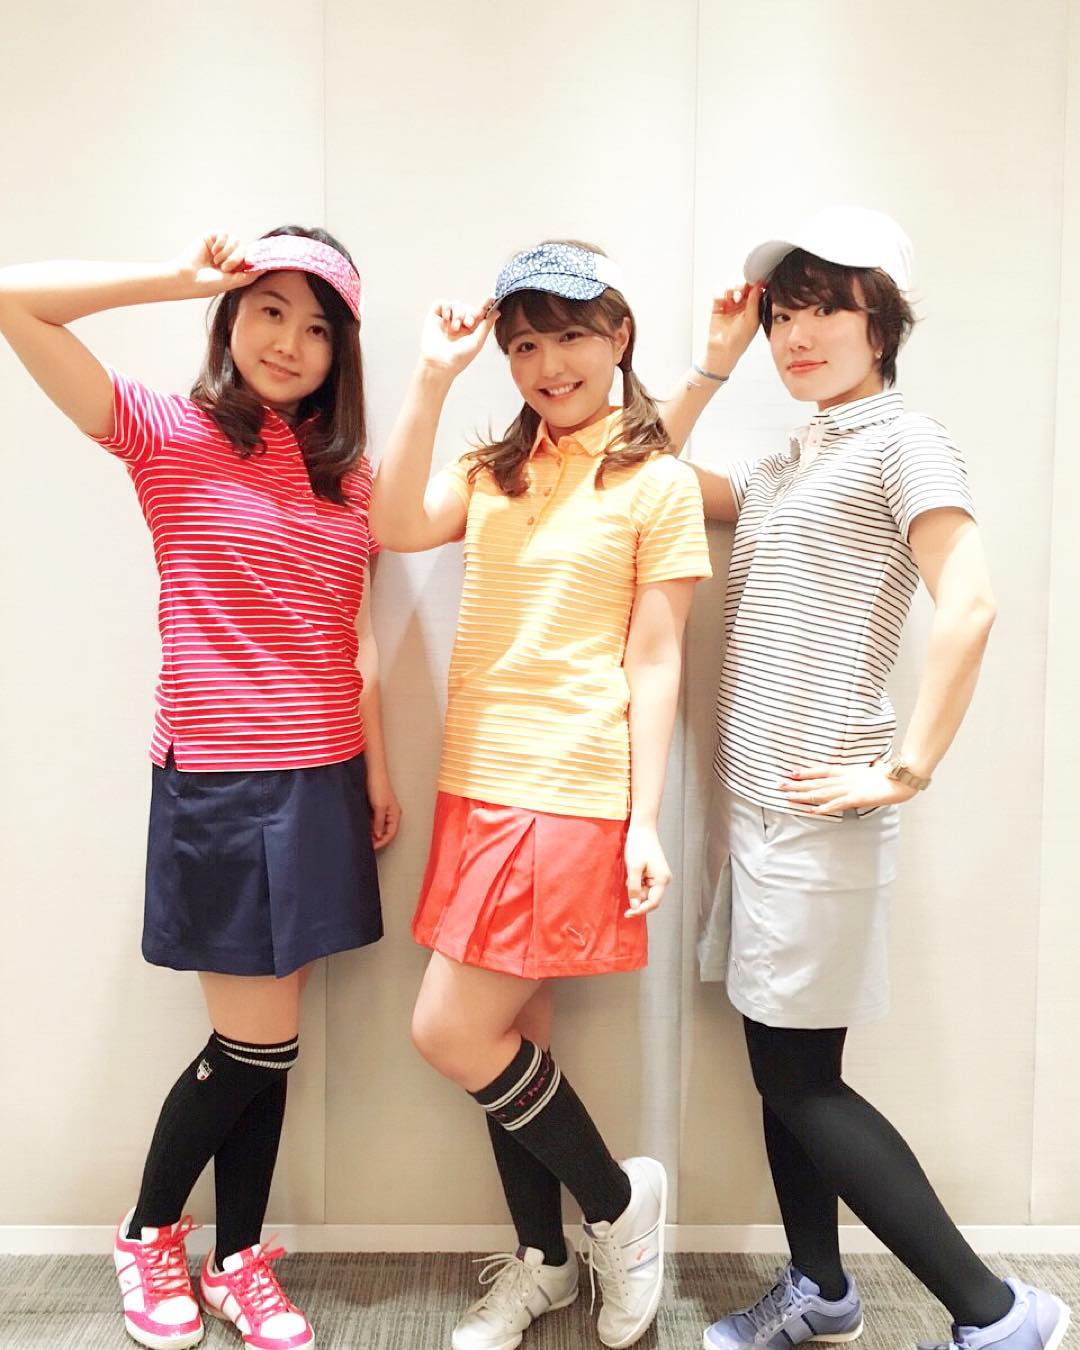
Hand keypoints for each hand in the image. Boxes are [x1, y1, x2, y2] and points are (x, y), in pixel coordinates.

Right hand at [171, 232, 256, 296]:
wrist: (188, 278)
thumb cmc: (208, 284)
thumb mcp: (233, 282)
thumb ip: (249, 275)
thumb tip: (266, 268)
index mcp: (235, 268)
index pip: (250, 259)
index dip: (255, 258)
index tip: (257, 260)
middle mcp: (229, 256)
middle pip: (245, 250)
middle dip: (237, 259)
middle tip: (225, 268)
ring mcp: (220, 246)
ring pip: (237, 241)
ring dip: (228, 253)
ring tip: (217, 262)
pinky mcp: (212, 238)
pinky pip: (225, 234)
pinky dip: (221, 244)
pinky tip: (213, 253)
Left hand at [366, 765, 401, 848]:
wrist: (372, 772)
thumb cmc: (378, 786)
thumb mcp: (379, 807)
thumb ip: (379, 822)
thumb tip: (378, 836)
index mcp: (395, 814)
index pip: (390, 834)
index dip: (382, 842)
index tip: (372, 848)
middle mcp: (390, 814)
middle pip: (385, 832)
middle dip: (377, 839)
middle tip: (366, 846)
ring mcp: (382, 811)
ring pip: (378, 827)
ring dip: (371, 833)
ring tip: (363, 839)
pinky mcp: (375, 807)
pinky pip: (372, 821)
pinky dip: (368, 826)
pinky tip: (361, 829)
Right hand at [419, 298, 497, 376]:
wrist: (439, 363)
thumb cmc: (459, 358)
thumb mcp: (477, 341)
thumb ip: (486, 326)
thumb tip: (497, 312)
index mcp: (469, 330)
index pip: (478, 314)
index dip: (485, 305)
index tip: (492, 297)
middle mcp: (458, 324)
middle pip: (467, 307)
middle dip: (468, 313)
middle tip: (468, 324)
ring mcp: (446, 320)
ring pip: (455, 304)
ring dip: (457, 314)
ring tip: (454, 328)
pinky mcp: (434, 317)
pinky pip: (441, 303)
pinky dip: (446, 308)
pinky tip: (446, 319)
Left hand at [624, 823, 671, 917]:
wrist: (642, 828)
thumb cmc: (639, 845)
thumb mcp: (633, 868)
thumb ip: (634, 888)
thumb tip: (634, 905)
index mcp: (662, 879)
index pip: (653, 902)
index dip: (640, 910)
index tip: (628, 914)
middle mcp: (664, 879)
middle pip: (650, 898)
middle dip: (637, 897)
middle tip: (627, 887)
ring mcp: (660, 876)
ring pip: (646, 891)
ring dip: (636, 888)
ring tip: (630, 873)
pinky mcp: (654, 872)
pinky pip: (645, 884)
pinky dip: (637, 882)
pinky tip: (632, 872)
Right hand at [700, 281, 763, 376]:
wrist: (722, 350)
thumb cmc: (739, 340)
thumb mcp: (751, 320)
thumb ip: (754, 301)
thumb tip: (759, 284)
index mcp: (754, 307)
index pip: (755, 288)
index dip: (754, 282)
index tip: (753, 281)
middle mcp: (742, 304)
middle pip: (742, 284)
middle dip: (741, 284)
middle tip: (741, 291)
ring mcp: (729, 304)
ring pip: (730, 286)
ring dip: (731, 288)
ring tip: (732, 298)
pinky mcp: (717, 306)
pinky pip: (718, 292)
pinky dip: (719, 293)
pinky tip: (722, 301)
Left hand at [778, 762, 916, 814]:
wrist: (903, 777)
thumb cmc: (892, 775)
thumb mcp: (876, 770)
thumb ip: (870, 769)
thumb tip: (875, 764)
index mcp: (849, 771)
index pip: (822, 770)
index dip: (806, 772)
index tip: (791, 773)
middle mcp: (845, 779)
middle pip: (816, 781)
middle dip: (797, 784)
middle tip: (779, 785)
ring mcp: (850, 788)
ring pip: (821, 792)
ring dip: (803, 795)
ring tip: (787, 797)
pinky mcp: (857, 798)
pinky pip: (837, 803)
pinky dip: (824, 807)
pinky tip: (812, 811)